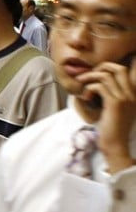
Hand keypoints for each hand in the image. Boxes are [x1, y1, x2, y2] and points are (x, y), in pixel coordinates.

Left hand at [77, 57, 135, 172]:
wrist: (115, 145)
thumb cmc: (111, 129)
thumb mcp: (114, 110)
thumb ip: (111, 96)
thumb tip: (97, 85)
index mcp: (133, 94)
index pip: (128, 71)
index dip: (111, 66)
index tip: (96, 73)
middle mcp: (132, 94)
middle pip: (118, 68)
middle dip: (100, 67)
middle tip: (87, 76)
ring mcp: (125, 98)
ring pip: (106, 76)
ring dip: (90, 78)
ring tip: (81, 86)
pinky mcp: (115, 104)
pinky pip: (99, 87)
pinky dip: (88, 89)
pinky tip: (84, 98)